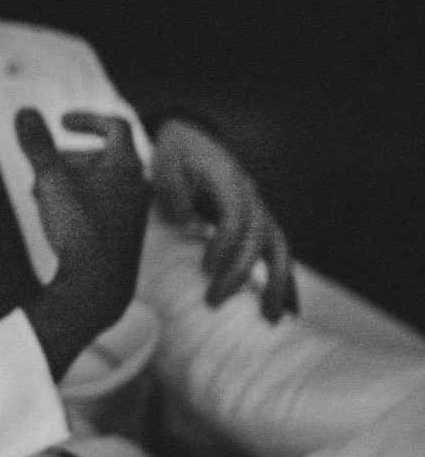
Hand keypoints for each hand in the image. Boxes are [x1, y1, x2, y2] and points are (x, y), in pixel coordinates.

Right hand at [14, 109, 150, 379]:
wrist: (98, 287)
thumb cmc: (79, 229)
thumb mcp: (51, 180)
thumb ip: (38, 144)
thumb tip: (24, 112)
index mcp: (126, 166)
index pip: (114, 126)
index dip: (87, 119)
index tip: (60, 122)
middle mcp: (137, 186)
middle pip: (105, 156)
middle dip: (69, 155)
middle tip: (42, 165)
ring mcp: (133, 212)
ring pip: (102, 182)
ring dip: (71, 179)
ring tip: (41, 191)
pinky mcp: (125, 235)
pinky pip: (103, 205)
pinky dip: (80, 199)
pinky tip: (56, 216)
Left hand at [151, 118, 296, 319]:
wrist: (189, 137)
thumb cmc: (174, 155)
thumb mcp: (165, 164)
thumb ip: (172, 189)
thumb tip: (184, 219)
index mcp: (229, 182)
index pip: (234, 219)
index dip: (223, 245)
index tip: (204, 269)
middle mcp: (251, 196)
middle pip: (258, 238)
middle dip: (240, 273)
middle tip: (215, 302)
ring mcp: (259, 208)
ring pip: (279, 247)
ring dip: (278, 283)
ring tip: (272, 319)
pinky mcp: (259, 221)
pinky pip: (278, 252)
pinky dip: (285, 280)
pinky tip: (289, 309)